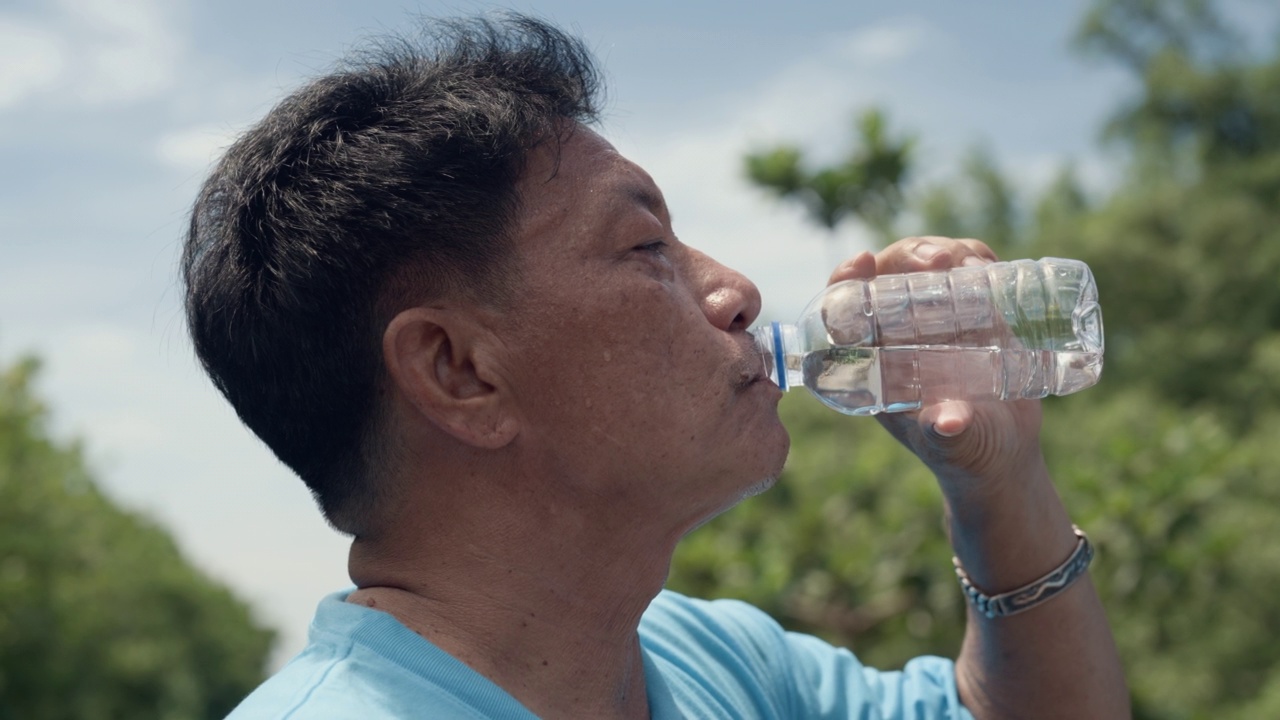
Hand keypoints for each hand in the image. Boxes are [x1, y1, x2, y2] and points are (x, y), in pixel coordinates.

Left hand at [828, 237, 1045, 500]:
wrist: (1003, 451)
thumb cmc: (968, 454)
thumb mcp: (957, 446)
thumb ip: (949, 436)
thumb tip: (946, 423)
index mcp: (875, 362)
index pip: (844, 313)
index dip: (846, 283)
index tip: (862, 262)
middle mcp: (898, 334)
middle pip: (886, 276)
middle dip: (908, 257)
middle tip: (939, 260)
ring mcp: (934, 318)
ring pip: (924, 265)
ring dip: (943, 252)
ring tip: (973, 265)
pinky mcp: (971, 310)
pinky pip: (964, 270)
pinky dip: (974, 259)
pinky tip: (989, 267)